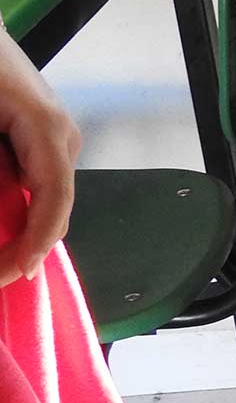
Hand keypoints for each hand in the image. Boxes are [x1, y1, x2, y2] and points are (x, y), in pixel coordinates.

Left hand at [0, 29, 81, 287]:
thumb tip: (2, 212)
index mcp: (48, 129)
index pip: (55, 197)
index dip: (37, 240)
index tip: (12, 274)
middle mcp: (62, 135)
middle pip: (54, 204)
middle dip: (25, 244)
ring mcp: (55, 136)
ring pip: (45, 197)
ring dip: (19, 227)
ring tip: (0, 255)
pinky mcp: (39, 138)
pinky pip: (34, 183)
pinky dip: (16, 208)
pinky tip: (2, 224)